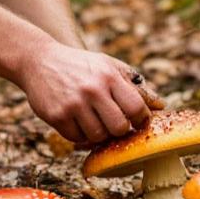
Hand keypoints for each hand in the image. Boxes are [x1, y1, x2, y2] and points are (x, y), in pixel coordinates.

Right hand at [17, 43, 161, 145]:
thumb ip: (135, 85)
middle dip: (120, 130)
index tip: (136, 121)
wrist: (38, 60)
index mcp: (109, 76)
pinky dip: (80, 135)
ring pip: (98, 137)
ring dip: (99, 134)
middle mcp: (92, 90)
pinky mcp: (56, 116)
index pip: (137, 108)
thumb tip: (160, 105)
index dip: (141, 120)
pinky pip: (77, 139)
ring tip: (95, 121)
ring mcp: (73, 104)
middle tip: (114, 125)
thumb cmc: (81, 65)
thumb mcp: (108, 66)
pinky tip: (78, 121)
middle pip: (119, 128)